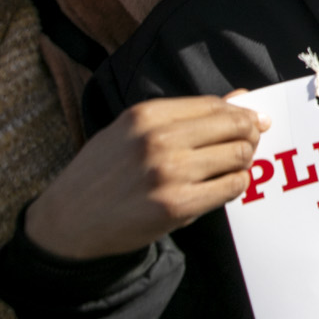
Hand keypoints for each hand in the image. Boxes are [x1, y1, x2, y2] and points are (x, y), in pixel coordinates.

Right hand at [24, 96, 267, 260]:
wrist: (67, 222)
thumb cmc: (102, 173)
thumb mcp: (132, 132)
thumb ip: (186, 115)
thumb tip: (242, 96)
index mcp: (146, 115)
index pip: (216, 105)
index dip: (241, 113)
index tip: (252, 121)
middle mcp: (158, 140)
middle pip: (235, 127)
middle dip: (250, 135)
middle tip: (248, 144)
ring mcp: (168, 173)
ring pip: (239, 156)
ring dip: (244, 162)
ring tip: (230, 167)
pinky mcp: (176, 205)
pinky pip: (232, 187)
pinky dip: (236, 185)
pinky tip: (222, 186)